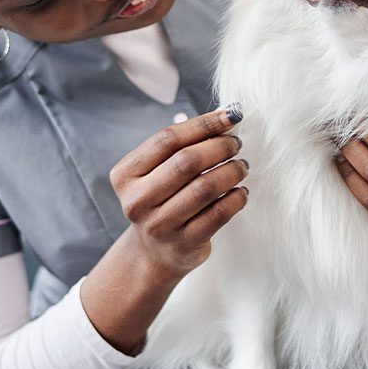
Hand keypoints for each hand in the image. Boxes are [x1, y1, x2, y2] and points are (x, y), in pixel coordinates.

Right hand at [109, 107, 248, 279]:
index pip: (167, 139)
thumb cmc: (161, 200)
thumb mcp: (157, 172)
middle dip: (219, 147)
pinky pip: (218, 214)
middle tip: (236, 144)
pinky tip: (240, 191)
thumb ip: (182, 144)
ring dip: (231, 171)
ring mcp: (158, 226)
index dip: (203, 124)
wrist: (154, 253)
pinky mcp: (183, 244)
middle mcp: (137, 200)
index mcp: (126, 174)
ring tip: (241, 166)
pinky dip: (236, 198)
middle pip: (186, 161)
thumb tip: (226, 116)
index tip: (230, 115)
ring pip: (205, 188)